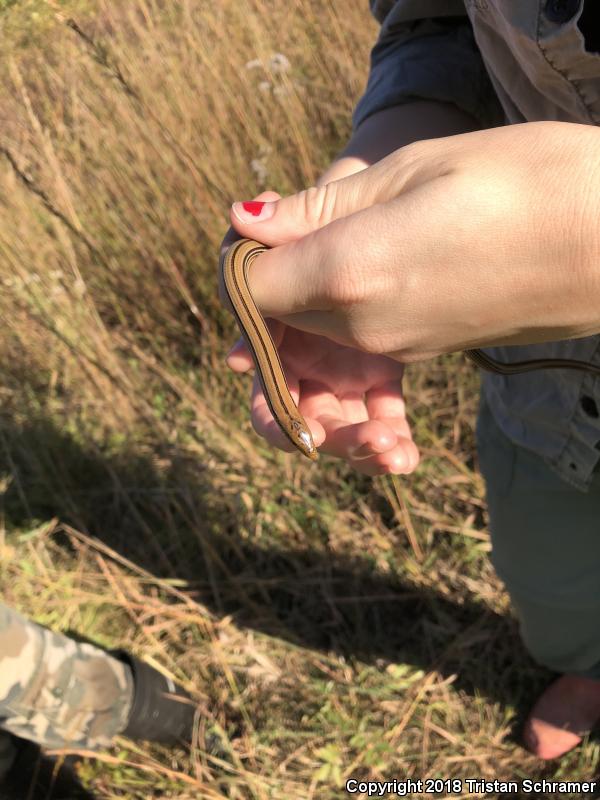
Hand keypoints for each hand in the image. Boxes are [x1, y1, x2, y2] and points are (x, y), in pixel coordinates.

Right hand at [219, 191, 418, 475]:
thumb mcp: (346, 201)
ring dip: (357, 443)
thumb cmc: (379, 197)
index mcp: (283, 305)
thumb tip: (241, 216)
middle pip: (294, 406)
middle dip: (321, 432)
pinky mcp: (379, 371)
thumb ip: (298, 219)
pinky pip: (378, 413)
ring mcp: (339, 360)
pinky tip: (408, 456)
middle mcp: (303, 341)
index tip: (303, 414)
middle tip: (370, 438)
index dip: (271, 388)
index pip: (258, 355)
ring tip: (394, 451)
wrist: (426, 204)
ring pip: (336, 419)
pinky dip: (388, 436)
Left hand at [226, 122, 599, 362]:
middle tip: (302, 220)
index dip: (244, 255)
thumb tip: (245, 222)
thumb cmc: (527, 182)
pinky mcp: (423, 347)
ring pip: (317, 332)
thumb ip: (320, 208)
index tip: (268, 219)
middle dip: (272, 278)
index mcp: (347, 274)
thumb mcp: (413, 169)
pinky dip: (351, 312)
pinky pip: (359, 340)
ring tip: (350, 233)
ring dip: (312, 295)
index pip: (247, 287)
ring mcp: (396, 345)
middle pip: (277, 317)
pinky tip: (383, 263)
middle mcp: (362, 327)